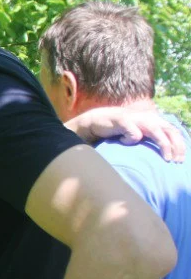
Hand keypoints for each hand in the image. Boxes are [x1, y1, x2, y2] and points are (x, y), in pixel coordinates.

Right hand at [69, 107, 185, 162]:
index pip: (173, 131)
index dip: (180, 144)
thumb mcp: (138, 133)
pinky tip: (122, 141)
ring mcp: (137, 119)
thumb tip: (165, 151)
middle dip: (177, 147)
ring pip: (157, 132)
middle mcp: (149, 117)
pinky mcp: (124, 121)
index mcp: (154, 120)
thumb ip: (150, 137)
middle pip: (169, 131)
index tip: (180, 159)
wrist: (98, 120)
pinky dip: (130, 141)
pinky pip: (134, 135)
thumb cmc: (119, 130)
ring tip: (167, 158)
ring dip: (165, 145)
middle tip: (178, 161)